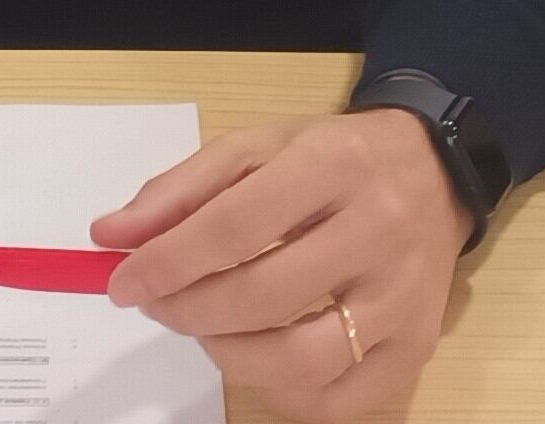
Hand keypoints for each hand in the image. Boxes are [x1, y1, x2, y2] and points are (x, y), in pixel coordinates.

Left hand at [96, 109, 466, 421]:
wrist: (434, 171)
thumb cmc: (335, 157)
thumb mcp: (260, 146)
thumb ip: (182, 189)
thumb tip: (110, 235)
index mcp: (332, 166)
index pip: (234, 227)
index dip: (167, 263)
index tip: (122, 283)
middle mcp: (376, 230)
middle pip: (263, 296)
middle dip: (189, 310)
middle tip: (159, 305)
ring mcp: (402, 296)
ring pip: (302, 359)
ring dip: (230, 355)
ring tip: (207, 329)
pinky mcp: (417, 344)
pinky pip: (340, 400)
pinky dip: (284, 392)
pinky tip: (259, 358)